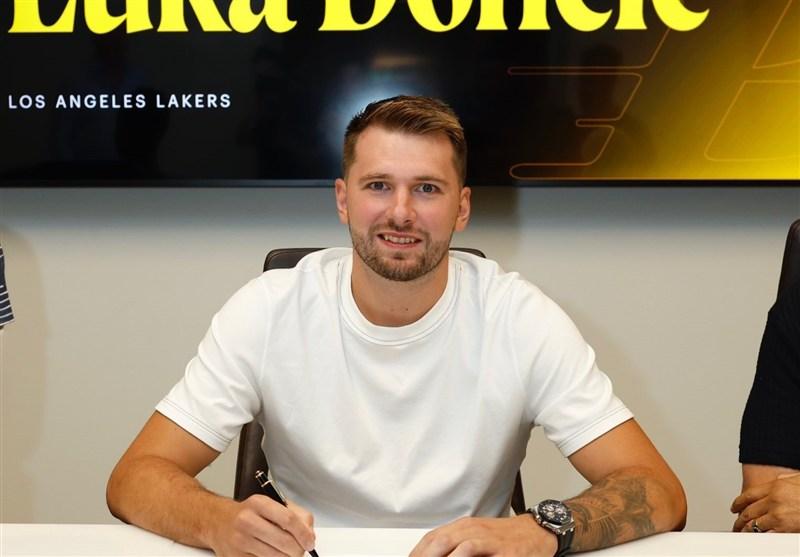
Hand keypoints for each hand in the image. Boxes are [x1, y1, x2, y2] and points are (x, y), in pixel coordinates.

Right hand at [210, 495, 315, 556]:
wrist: (218, 522)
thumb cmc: (249, 514)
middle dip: (298, 550)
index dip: (303, 534)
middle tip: (300, 550)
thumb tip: (309, 535)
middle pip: (284, 541)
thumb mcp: (272, 505)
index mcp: (259, 504)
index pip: (289, 519)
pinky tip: (272, 555)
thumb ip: (296, 515)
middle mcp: (247, 521)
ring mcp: (240, 541)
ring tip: (286, 553)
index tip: (310, 542)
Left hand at [409, 515, 556, 556]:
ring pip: (461, 548)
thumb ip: (455, 545)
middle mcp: (474, 531)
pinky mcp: (507, 553)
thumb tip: (432, 553)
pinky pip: (483, 556)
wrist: (537, 532)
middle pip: (440, 542)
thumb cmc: (505, 538)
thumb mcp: (477, 536)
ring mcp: (490, 541)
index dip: (418, 553)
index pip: (432, 539)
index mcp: (463, 527)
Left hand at [731, 473, 799, 532]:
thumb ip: (781, 481)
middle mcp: (773, 500)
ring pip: (754, 524)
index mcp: (773, 487)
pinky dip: (760, 537)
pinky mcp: (785, 528)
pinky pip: (767, 534)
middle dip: (739, 519)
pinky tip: (757, 539)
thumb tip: (775, 482)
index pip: (748, 496)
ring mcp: (778, 515)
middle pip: (748, 511)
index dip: (738, 503)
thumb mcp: (795, 478)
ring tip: (743, 533)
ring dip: (746, 530)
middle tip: (736, 524)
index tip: (734, 508)